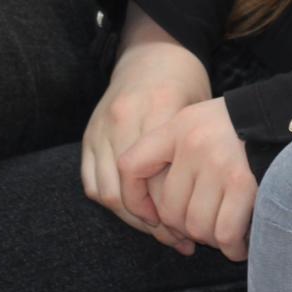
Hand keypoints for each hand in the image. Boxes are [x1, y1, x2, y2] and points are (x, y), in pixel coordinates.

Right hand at [81, 41, 212, 254]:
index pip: (158, 178)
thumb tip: (203, 207)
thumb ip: (194, 152)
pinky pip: (90, 181)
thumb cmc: (184, 82)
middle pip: (127, 191)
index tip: (189, 232)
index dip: (172, 212)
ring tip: (156, 229)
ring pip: (105, 191)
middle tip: (175, 240)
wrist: (152, 51)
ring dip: (129, 217)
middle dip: (150, 223)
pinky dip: (109, 201)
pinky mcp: (88, 134)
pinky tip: (133, 211)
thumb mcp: (200, 110)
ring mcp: (101, 127)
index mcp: (157, 109)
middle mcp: (123, 118)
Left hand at [118, 95, 257, 262]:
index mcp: (177, 126)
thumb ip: (179, 158)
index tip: (153, 217)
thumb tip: (161, 218)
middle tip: (207, 227)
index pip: (131, 166)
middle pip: (169, 210)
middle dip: (187, 229)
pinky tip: (241, 244)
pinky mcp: (243, 182)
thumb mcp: (205, 126)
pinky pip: (224, 233)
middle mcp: (192, 142)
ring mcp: (217, 162)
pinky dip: (233, 247)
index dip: (135, 201)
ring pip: (195, 226)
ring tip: (227, 234)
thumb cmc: (248, 131)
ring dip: (212, 240)